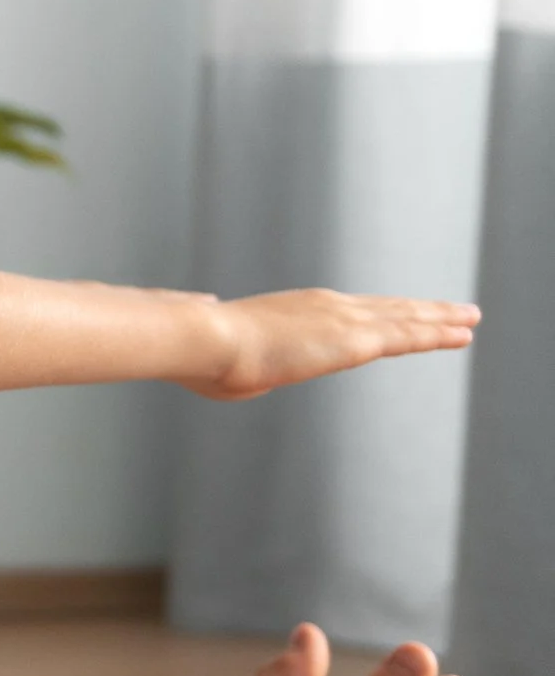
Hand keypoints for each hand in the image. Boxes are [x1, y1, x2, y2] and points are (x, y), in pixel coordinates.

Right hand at [183, 289, 478, 400]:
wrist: (206, 340)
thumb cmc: (206, 358)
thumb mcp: (230, 364)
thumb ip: (245, 366)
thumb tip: (232, 369)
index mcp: (293, 309)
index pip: (347, 311)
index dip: (377, 312)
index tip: (396, 313)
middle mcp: (324, 306)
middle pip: (384, 307)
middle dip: (419, 310)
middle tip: (452, 309)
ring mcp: (342, 318)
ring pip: (404, 318)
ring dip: (439, 319)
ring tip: (469, 319)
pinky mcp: (355, 338)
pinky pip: (408, 335)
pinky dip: (437, 334)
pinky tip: (461, 334)